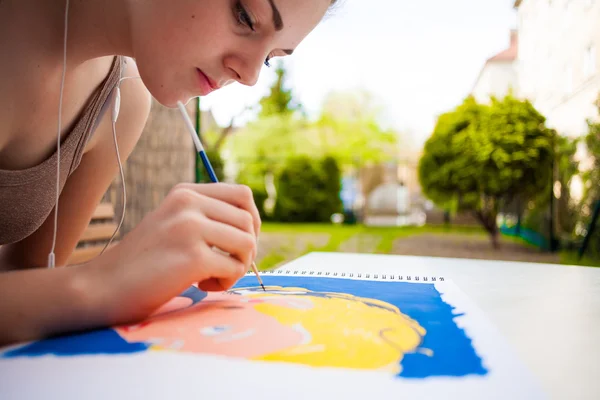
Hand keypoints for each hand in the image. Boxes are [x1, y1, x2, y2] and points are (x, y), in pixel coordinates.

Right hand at [84, 182, 260, 324]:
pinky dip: (226, 282)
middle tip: (226, 266)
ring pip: (247, 243)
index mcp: (185, 192)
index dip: (251, 221)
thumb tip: (252, 229)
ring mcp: (190, 227)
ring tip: (212, 277)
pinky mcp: (192, 256)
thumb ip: (206, 218)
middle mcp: (188, 203)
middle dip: (247, 249)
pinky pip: (234, 267)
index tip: (238, 244)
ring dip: (238, 266)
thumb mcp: (173, 225)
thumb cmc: (142, 264)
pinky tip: (203, 286)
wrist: (101, 288)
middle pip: (249, 220)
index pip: (242, 194)